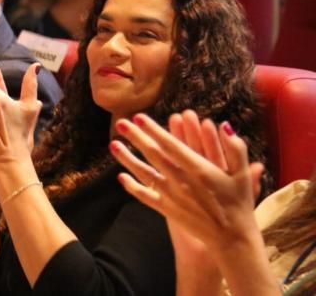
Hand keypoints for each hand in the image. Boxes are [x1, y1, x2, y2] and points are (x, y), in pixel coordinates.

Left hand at [110, 111, 263, 254]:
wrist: (232, 239)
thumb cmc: (239, 203)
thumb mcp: (243, 174)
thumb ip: (235, 148)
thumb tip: (225, 125)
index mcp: (200, 170)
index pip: (172, 145)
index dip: (154, 130)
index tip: (139, 117)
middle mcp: (182, 182)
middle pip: (154, 155)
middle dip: (136, 137)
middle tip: (120, 122)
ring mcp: (173, 196)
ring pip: (145, 174)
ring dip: (127, 158)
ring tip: (113, 144)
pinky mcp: (168, 210)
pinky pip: (146, 196)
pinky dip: (132, 187)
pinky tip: (121, 177)